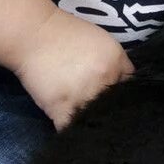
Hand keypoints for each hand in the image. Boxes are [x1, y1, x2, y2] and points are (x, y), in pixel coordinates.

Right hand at [12, 11, 132, 129]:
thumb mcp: (99, 41)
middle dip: (108, 111)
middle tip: (98, 112)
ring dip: (90, 123)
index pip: (131, 89)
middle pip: (114, 107)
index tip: (116, 102)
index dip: (123, 97)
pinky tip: (70, 128)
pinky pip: (70, 128)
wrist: (32, 33)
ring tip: (85, 123)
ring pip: (95, 120)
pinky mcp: (62, 106)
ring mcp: (83, 94)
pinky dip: (70, 130)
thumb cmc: (64, 33)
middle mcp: (104, 78)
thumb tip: (120, 86)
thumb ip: (114, 63)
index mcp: (116, 61)